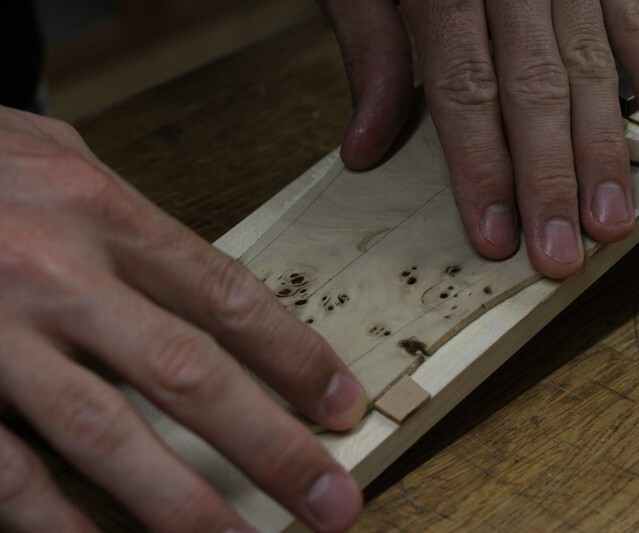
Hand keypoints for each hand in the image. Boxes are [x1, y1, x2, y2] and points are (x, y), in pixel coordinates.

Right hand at [0, 106, 365, 531]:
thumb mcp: (58, 157)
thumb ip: (131, 221)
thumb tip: (205, 286)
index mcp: (100, 211)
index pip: (227, 296)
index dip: (295, 357)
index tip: (342, 404)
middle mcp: (59, 273)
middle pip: (190, 375)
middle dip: (271, 446)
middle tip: (332, 500)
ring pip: (109, 435)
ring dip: (185, 505)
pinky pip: (8, 468)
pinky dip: (60, 522)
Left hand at [320, 0, 638, 277]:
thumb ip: (371, 53)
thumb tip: (365, 148)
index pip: (467, 92)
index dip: (483, 169)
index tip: (496, 236)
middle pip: (536, 91)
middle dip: (551, 180)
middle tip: (563, 254)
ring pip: (592, 68)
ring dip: (607, 150)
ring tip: (613, 220)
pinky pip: (638, 23)